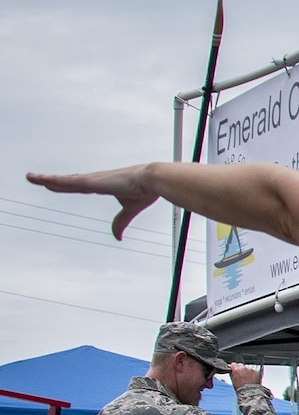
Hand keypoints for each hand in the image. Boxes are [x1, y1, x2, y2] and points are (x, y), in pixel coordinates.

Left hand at [26, 165, 157, 240]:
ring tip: (31, 177)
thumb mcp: (130, 210)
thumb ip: (121, 222)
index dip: (65, 185)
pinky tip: (44, 181)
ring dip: (47, 179)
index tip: (53, 184)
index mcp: (103, 185)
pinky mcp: (92, 182)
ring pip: (64, 180)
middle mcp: (94, 180)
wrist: (151, 181)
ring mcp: (92, 180)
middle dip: (51, 180)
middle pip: (67, 181)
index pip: (78, 186)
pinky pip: (69, 182)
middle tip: (36, 178)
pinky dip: (56, 181)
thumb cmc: (144, 190)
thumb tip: (117, 237)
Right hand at [228, 363, 261, 389]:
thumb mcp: (233, 380)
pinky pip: (253, 371)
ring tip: (247, 378)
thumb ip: (233, 373)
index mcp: (236, 370)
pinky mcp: (256, 372)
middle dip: (240, 368)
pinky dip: (252, 374)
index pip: (233, 364)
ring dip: (246, 371)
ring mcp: (250, 370)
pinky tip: (251, 379)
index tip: (234, 369)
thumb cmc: (241, 388)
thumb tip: (232, 371)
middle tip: (241, 374)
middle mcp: (243, 368)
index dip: (234, 367)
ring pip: (247, 368)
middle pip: (240, 365)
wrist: (249, 392)